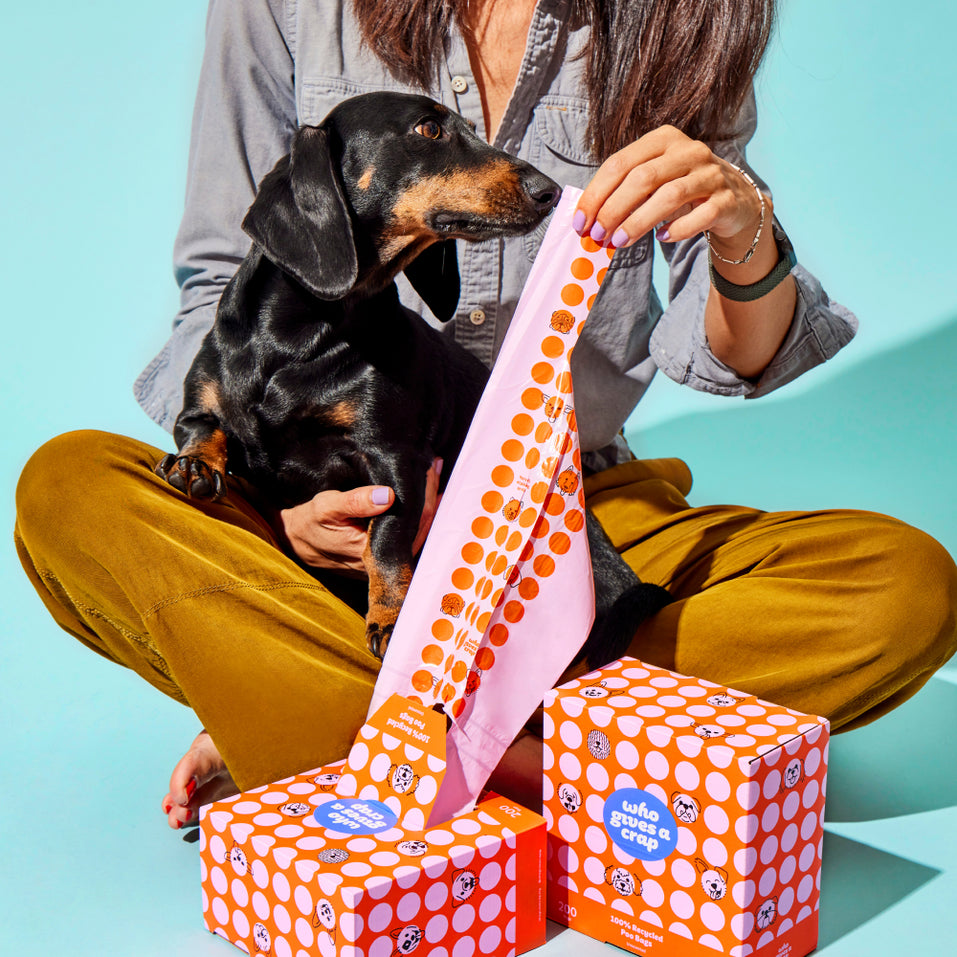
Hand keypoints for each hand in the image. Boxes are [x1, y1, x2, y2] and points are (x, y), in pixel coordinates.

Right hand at [276, 459, 442, 573]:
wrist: (297, 540)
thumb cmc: (310, 522)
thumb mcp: (327, 507)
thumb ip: (355, 502)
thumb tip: (387, 495)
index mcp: (373, 552)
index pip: (415, 523)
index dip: (426, 495)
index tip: (430, 468)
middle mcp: (385, 561)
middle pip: (423, 527)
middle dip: (431, 495)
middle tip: (434, 465)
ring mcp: (387, 560)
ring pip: (419, 531)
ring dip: (427, 503)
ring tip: (431, 474)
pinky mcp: (386, 555)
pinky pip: (409, 533)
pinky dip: (418, 512)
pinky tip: (422, 493)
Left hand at [573, 125, 763, 256]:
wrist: (734, 201)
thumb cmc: (683, 190)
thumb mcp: (654, 181)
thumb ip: (624, 192)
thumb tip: (588, 220)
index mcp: (663, 139)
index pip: (620, 163)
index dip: (596, 194)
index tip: (580, 222)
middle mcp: (688, 150)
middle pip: (642, 178)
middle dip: (613, 210)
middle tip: (597, 236)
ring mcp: (710, 173)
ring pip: (669, 196)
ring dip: (638, 222)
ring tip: (619, 242)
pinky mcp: (726, 199)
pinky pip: (699, 216)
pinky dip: (676, 230)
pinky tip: (661, 238)